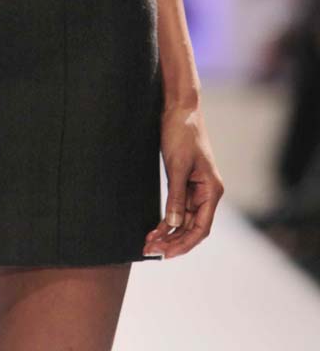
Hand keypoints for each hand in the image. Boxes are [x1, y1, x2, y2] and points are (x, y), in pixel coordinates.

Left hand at [143, 100, 224, 259]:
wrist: (178, 108)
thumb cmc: (182, 133)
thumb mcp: (177, 165)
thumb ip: (176, 196)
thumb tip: (174, 224)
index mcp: (212, 190)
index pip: (201, 228)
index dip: (184, 243)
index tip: (166, 254)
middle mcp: (207, 193)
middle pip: (192, 228)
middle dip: (173, 241)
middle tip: (151, 250)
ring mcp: (196, 189)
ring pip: (184, 220)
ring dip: (168, 232)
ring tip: (149, 243)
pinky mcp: (184, 182)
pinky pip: (177, 208)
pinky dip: (167, 219)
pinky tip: (155, 229)